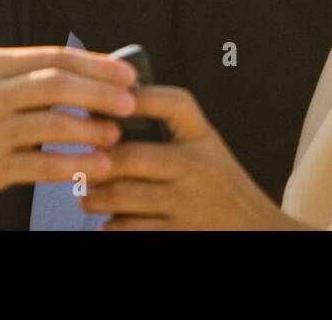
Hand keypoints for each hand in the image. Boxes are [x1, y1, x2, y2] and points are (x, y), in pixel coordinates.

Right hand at [0, 46, 136, 228]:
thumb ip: (28, 74)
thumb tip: (90, 71)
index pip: (54, 57)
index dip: (96, 65)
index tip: (127, 74)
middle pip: (57, 85)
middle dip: (100, 92)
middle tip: (131, 102)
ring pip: (53, 124)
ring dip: (92, 129)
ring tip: (116, 134)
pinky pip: (43, 165)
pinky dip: (76, 164)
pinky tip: (98, 165)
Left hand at [79, 85, 311, 229]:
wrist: (256, 229)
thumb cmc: (217, 183)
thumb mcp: (203, 147)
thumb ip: (166, 131)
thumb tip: (101, 117)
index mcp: (203, 136)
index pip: (172, 103)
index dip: (135, 98)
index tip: (100, 103)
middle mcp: (199, 166)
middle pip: (132, 157)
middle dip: (95, 162)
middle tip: (75, 165)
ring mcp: (190, 203)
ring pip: (124, 197)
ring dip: (94, 197)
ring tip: (85, 196)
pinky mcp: (182, 233)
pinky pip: (132, 230)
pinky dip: (112, 227)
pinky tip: (105, 224)